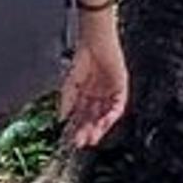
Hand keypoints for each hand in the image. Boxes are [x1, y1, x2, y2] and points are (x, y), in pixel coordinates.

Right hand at [61, 13, 128, 147]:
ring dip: (99, 127)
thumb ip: (66, 100)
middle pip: (93, 118)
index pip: (82, 115)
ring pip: (105, 115)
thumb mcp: (70, 82)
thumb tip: (61, 117)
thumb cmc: (83, 55)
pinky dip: (111, 115)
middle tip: (81, 142)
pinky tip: (105, 122)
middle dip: (87, 130)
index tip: (73, 139)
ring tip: (93, 137)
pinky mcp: (120, 88)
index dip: (78, 127)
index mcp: (86, 93)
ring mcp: (110, 92)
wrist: (95, 41)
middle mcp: (98, 95)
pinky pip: (118, 106)